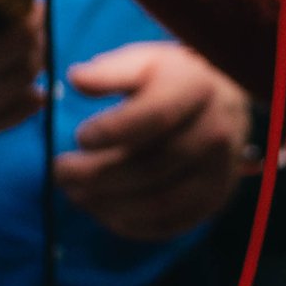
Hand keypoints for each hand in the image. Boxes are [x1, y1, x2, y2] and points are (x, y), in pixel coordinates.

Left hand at [56, 43, 250, 240]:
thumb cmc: (175, 76)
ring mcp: (218, 171)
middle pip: (152, 167)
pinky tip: (103, 210)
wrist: (225, 98)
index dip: (113, 131)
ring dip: (109, 205)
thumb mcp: (145, 60)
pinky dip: (131, 224)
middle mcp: (214, 132)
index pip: (154, 117)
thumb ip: (111, 71)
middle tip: (60, 171)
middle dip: (98, 175)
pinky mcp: (215, 199)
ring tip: (75, 193)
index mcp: (197, 88)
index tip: (79, 136)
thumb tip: (76, 78)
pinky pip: (170, 224)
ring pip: (159, 202)